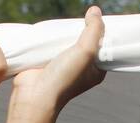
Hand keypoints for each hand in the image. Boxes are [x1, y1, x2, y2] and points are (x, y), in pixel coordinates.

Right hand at [8, 5, 105, 119]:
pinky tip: (52, 32)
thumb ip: (94, 29)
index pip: (104, 46)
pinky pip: (54, 44)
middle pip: (86, 41)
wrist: (35, 94)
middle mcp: (82, 68)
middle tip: (81, 21)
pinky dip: (53, 38)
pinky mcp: (49, 62)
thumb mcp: (87, 50)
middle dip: (83, 30)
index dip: (103, 32)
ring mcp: (64, 65)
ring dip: (66, 34)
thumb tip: (95, 11)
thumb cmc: (64, 79)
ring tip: (65, 28)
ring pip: (69, 42)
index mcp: (96, 70)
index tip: (98, 20)